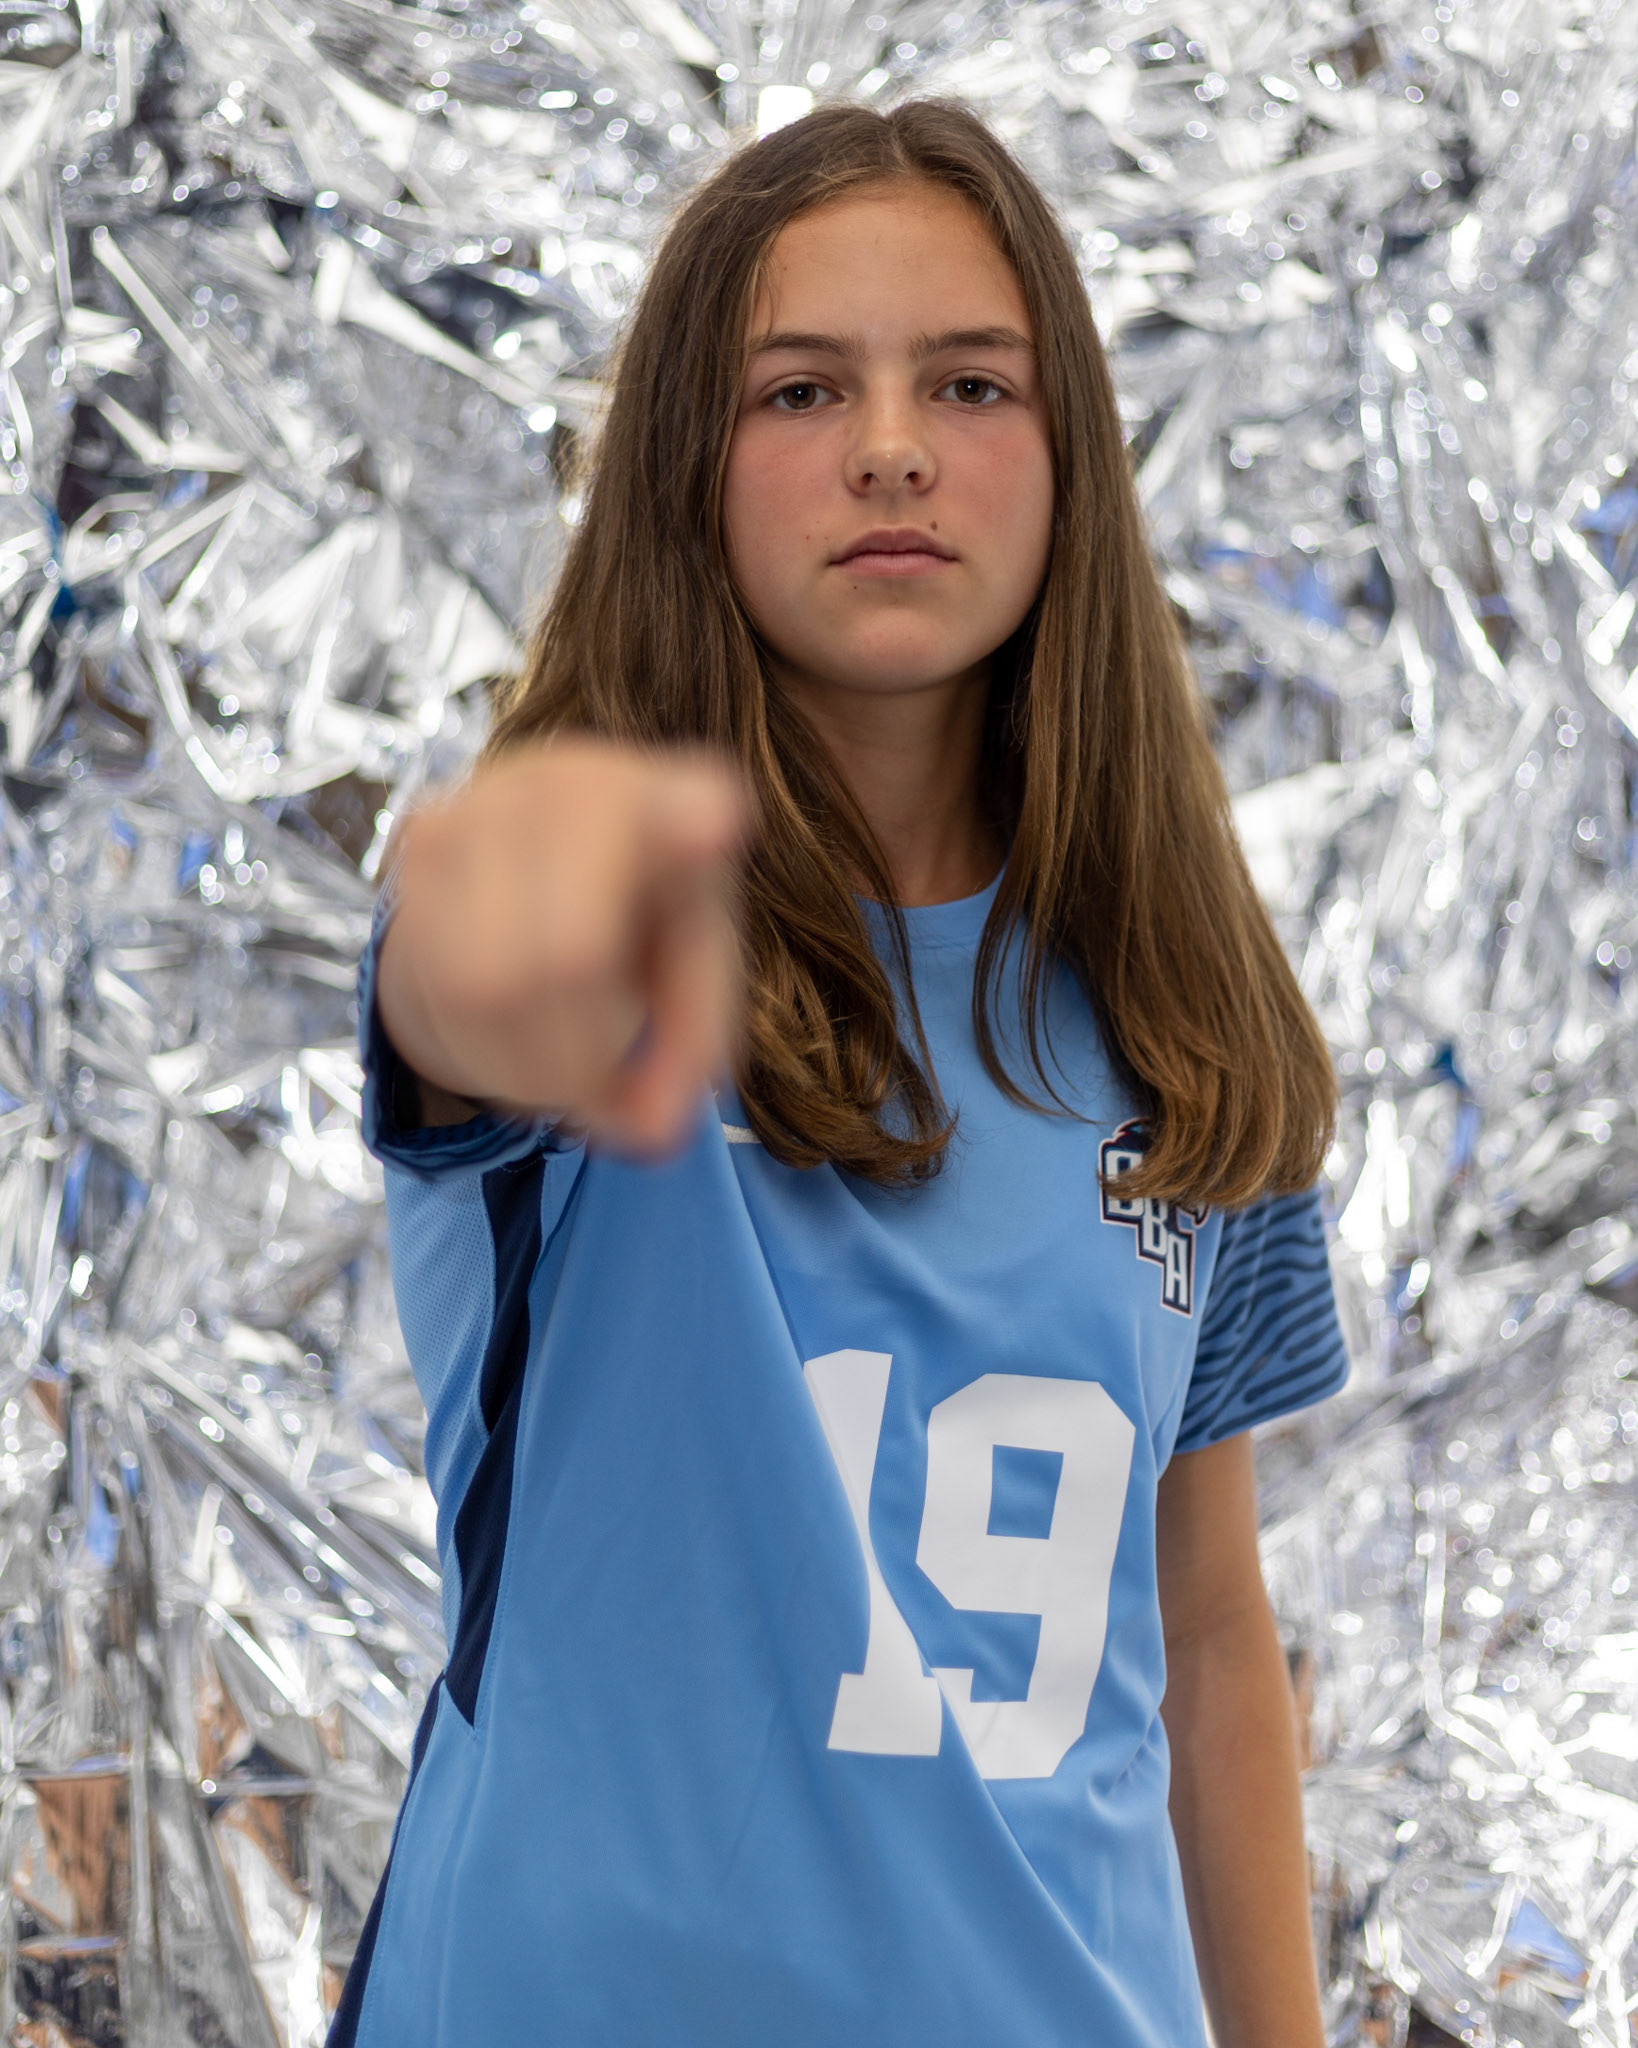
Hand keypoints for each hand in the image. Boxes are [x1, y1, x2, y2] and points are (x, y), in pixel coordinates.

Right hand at [375, 738, 748, 1154]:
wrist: (527, 850)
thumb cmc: (641, 919)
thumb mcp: (693, 970)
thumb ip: (694, 1048)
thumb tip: (654, 1136)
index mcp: (670, 807)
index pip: (690, 805)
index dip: (697, 822)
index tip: (715, 826)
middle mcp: (573, 784)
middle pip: (570, 958)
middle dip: (587, 1061)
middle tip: (604, 1090)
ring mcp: (489, 799)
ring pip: (488, 986)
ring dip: (529, 1068)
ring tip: (562, 1072)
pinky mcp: (419, 837)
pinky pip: (440, 986)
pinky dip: (483, 1051)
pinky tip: (510, 1042)